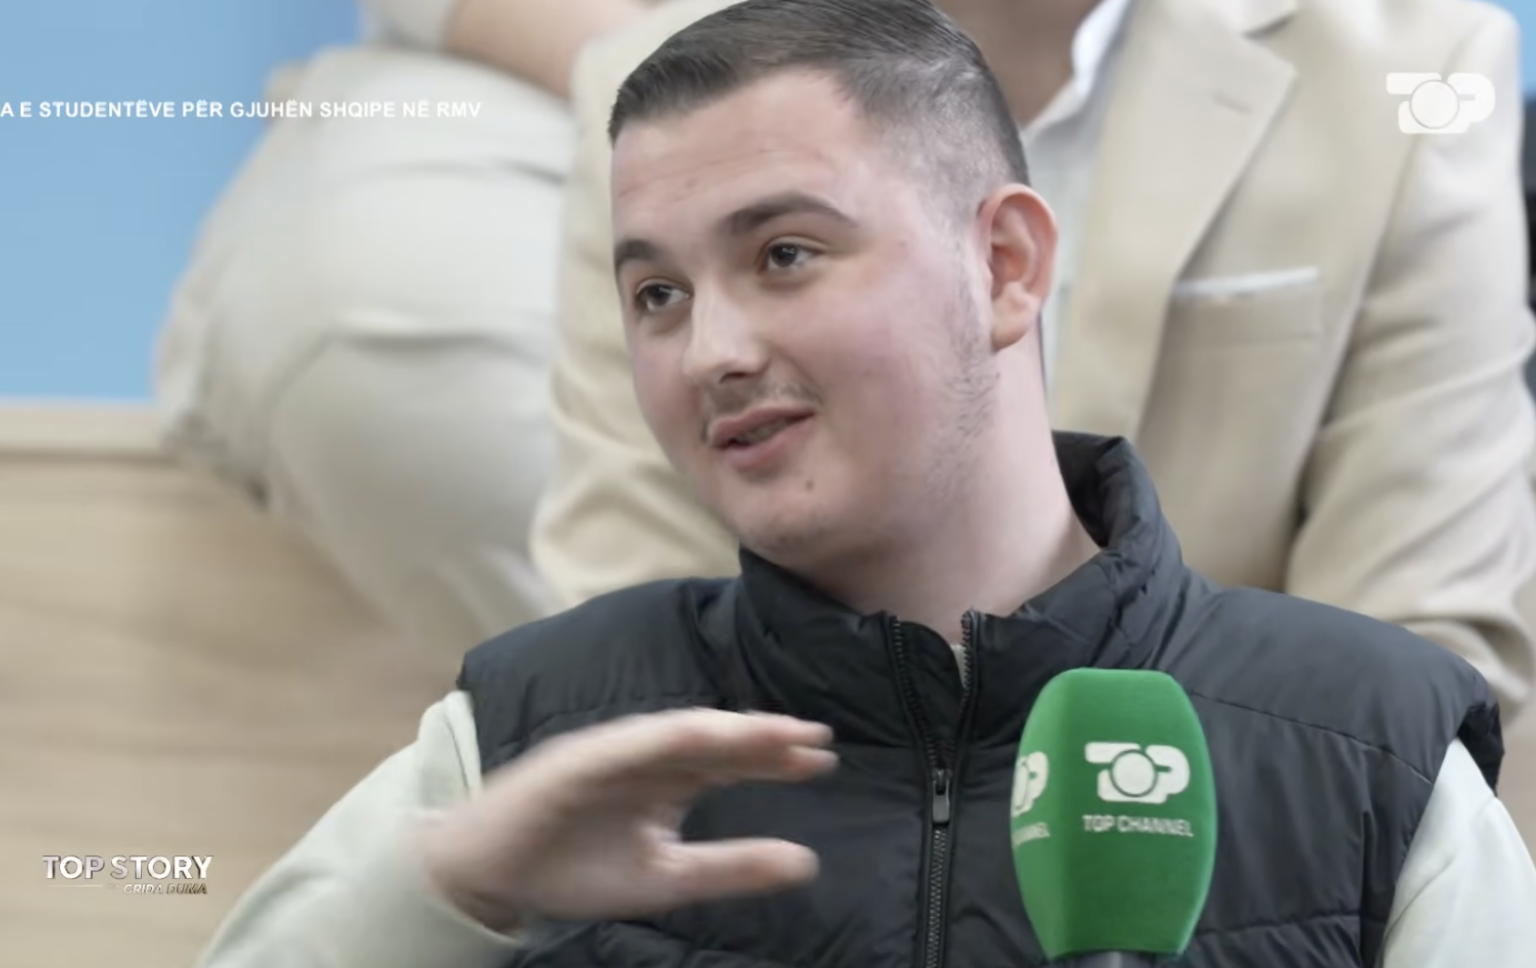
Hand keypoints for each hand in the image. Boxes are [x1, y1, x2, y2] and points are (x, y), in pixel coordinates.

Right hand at [418, 708, 836, 929]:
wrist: (491, 877)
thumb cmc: (574, 870)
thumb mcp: (667, 878)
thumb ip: (732, 867)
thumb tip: (807, 863)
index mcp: (667, 782)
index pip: (732, 762)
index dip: (776, 759)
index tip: (823, 759)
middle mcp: (646, 758)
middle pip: (715, 740)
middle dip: (764, 736)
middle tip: (817, 736)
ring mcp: (611, 752)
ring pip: (678, 732)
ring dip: (725, 729)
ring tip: (771, 732)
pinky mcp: (576, 757)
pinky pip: (626, 743)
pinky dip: (664, 736)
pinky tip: (704, 735)